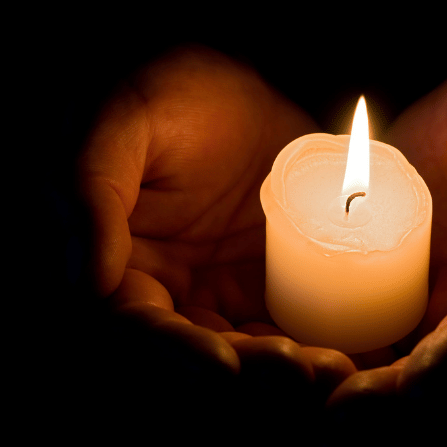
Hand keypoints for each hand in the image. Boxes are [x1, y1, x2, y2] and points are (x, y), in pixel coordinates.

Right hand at [77, 46, 357, 402]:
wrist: (235, 78)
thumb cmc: (167, 90)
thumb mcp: (122, 124)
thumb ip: (93, 192)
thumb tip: (91, 283)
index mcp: (125, 265)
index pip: (140, 326)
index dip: (178, 352)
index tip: (226, 364)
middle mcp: (174, 291)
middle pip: (206, 350)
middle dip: (252, 367)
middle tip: (301, 368)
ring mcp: (226, 292)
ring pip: (255, 346)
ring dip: (291, 366)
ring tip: (335, 367)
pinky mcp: (274, 283)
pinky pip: (298, 324)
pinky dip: (320, 342)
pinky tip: (355, 350)